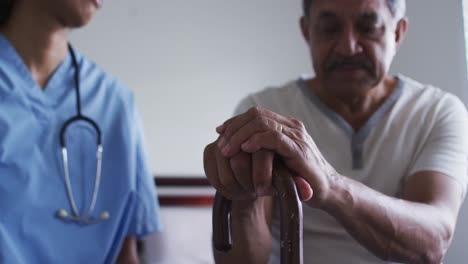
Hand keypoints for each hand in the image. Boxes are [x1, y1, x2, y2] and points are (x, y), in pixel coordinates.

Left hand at [215, 107, 337, 204]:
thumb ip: (263, 149)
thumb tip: (235, 145)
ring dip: (240, 135)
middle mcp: (292, 126)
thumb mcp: (277, 160)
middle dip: (234, 128)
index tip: (220, 132)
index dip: (236, 121)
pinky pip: (274, 138)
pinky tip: (245, 149)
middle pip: (256, 114)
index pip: (256, 114)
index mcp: (286, 126)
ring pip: (262, 123)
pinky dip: (256, 141)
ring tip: (228, 150)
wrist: (327, 190)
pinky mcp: (299, 150)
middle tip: (221, 144)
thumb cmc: (299, 177)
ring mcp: (297, 136)